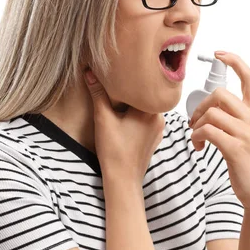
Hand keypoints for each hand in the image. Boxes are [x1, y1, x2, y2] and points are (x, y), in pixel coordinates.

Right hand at [83, 68, 164, 183]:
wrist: (123, 180)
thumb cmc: (114, 151)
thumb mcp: (103, 118)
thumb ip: (98, 94)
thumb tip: (90, 72)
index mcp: (151, 110)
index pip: (145, 86)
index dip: (134, 78)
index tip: (124, 69)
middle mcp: (160, 118)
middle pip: (147, 97)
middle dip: (133, 91)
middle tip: (119, 80)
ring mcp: (158, 129)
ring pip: (147, 108)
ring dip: (135, 103)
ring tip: (121, 97)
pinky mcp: (154, 138)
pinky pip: (147, 120)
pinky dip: (137, 115)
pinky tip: (126, 115)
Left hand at [189, 51, 249, 210]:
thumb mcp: (249, 135)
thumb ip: (236, 117)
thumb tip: (211, 106)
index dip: (235, 61)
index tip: (219, 54)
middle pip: (221, 93)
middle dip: (201, 105)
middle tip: (194, 122)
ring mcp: (246, 134)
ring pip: (211, 113)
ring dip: (196, 125)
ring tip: (196, 139)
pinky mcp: (236, 149)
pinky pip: (207, 131)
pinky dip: (196, 137)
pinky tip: (198, 147)